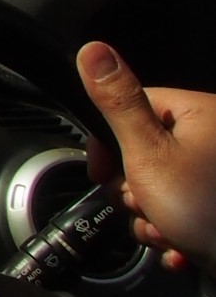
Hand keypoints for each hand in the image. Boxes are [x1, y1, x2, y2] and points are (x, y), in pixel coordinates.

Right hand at [79, 41, 215, 274]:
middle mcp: (212, 139)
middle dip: (134, 190)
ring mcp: (215, 174)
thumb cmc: (207, 210)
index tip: (103, 172)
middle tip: (144, 205)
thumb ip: (118, 103)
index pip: (132, 108)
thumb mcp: (149, 153)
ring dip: (153, 217)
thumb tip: (93, 50)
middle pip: (144, 153)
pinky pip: (184, 210)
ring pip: (161, 187)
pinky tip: (182, 246)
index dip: (108, 143)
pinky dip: (176, 231)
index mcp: (198, 114)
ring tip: (168, 232)